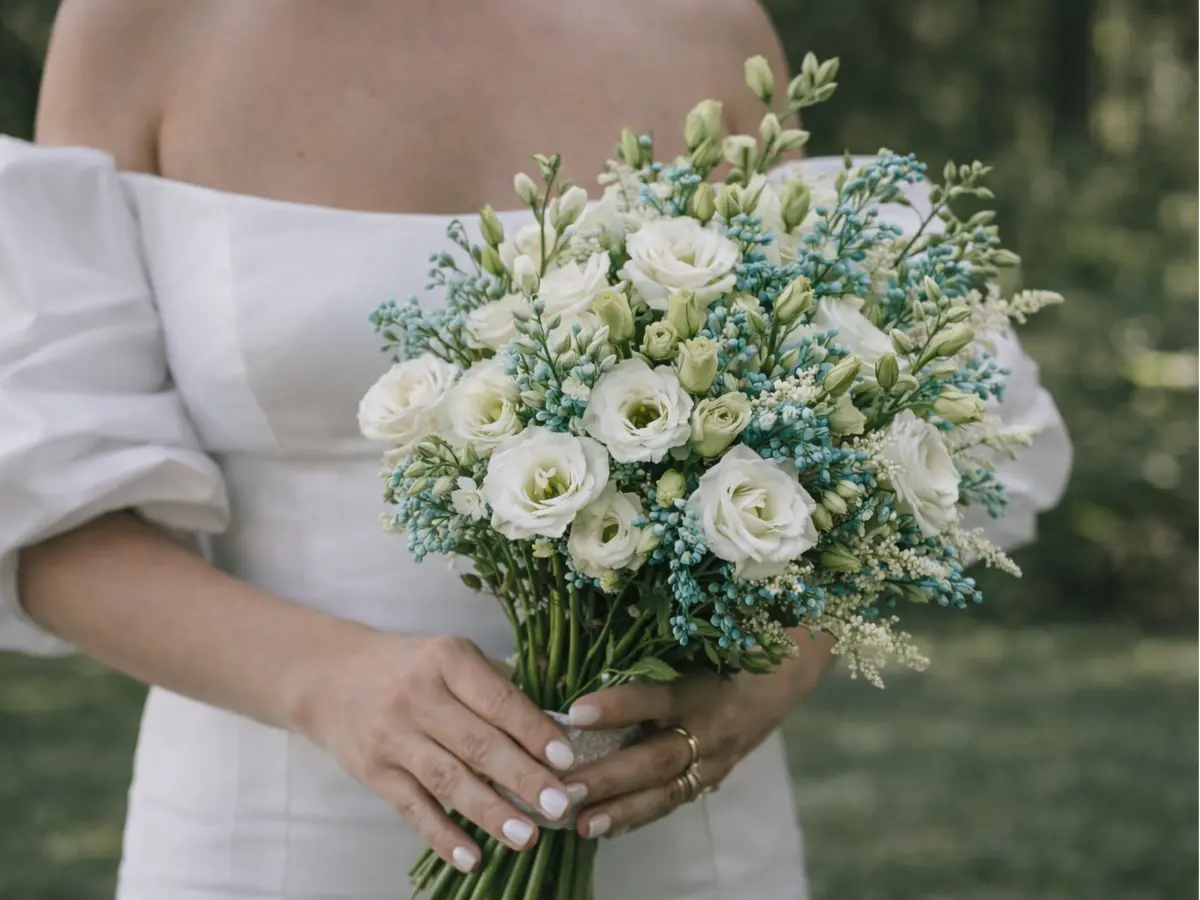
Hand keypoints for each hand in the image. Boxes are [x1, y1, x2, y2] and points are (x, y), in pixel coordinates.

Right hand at [295, 630, 580, 872]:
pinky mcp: (373, 771)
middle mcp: (418, 696)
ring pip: (448, 780)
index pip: (498, 700)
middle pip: (477, 743)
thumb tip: (561, 711)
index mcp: (447, 659)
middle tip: (559, 805)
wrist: (329, 676)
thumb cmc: (410, 667)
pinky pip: (412, 809)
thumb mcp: (452, 654)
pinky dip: (443, 836)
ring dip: (490, 812)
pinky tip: (472, 858)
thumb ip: (501, 681)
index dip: (533, 730)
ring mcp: (393, 736)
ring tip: (526, 836)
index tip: (566, 758)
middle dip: (522, 778)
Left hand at [564, 632, 834, 838]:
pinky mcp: (713, 776)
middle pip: (657, 759)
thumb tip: (576, 635)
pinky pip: (673, 801)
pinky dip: (638, 816)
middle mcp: (711, 729)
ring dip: (621, 810)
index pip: (658, 698)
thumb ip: (643, 644)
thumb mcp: (695, 637)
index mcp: (704, 687)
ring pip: (665, 791)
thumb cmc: (729, 644)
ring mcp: (715, 760)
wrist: (784, 673)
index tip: (575, 711)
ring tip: (581, 825)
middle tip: (564, 789)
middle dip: (609, 777)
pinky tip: (604, 828)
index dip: (618, 706)